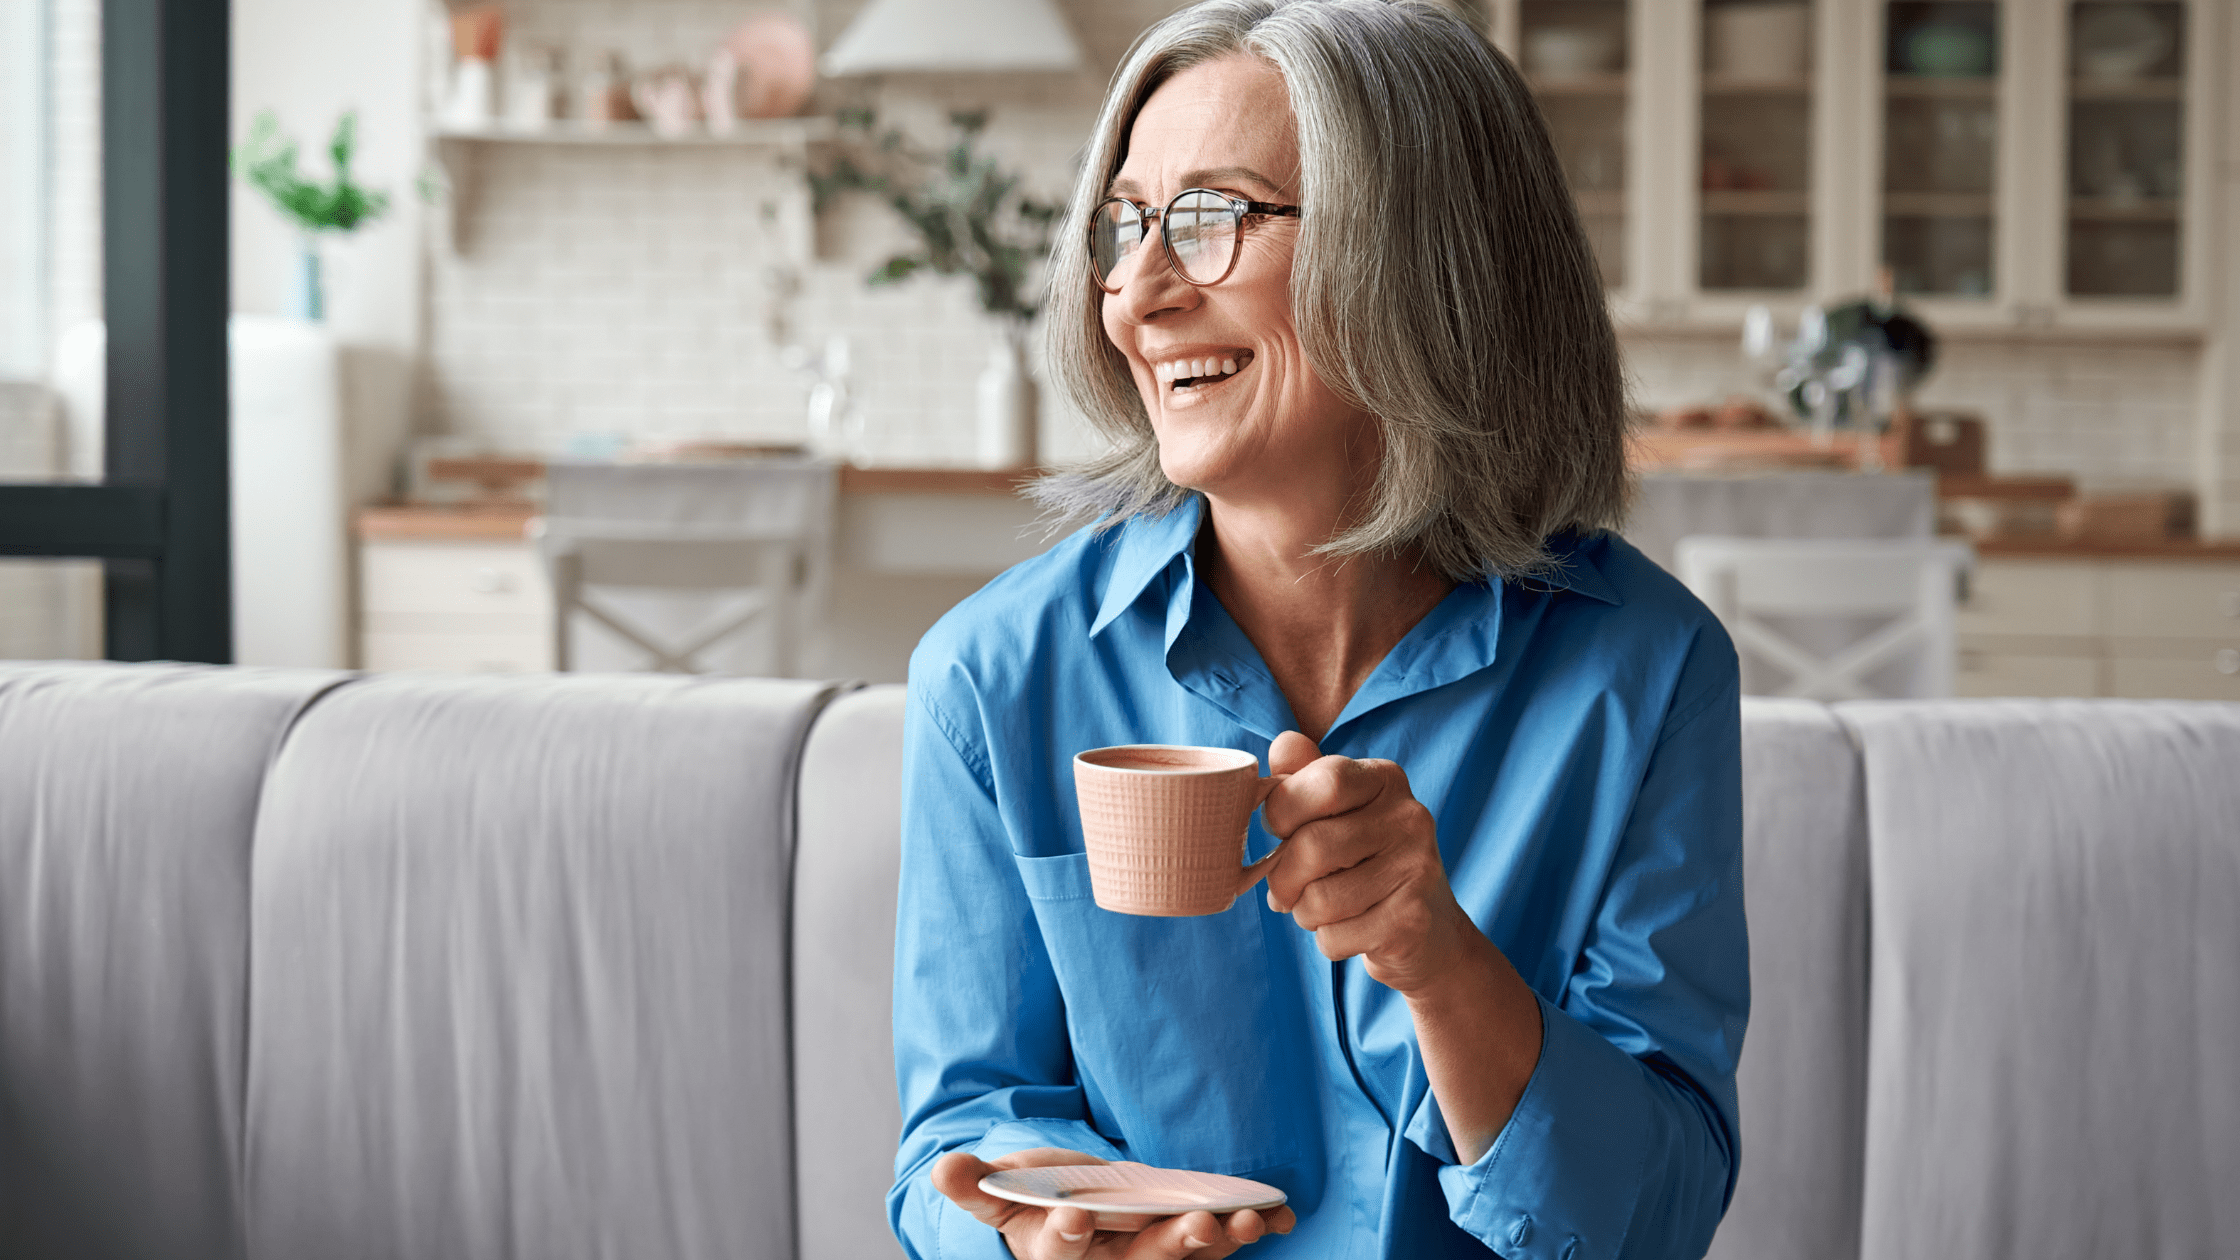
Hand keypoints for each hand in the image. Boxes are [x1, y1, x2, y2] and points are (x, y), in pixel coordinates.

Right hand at [931, 1148, 1294, 1258]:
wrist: (1070, 1211)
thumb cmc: (1035, 1200)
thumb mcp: (1001, 1193)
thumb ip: (976, 1184)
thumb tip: (941, 1167)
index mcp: (1058, 1253)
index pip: (1061, 1253)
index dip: (1067, 1237)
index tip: (1076, 1217)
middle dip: (1171, 1246)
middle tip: (1196, 1225)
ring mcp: (1152, 1255)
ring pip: (1188, 1257)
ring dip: (1220, 1240)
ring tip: (1247, 1220)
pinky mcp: (1185, 1242)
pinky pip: (1220, 1240)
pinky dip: (1248, 1229)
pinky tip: (1278, 1214)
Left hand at [1257, 731, 1486, 993]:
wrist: (1429, 930)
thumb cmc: (1365, 861)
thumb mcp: (1338, 812)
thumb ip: (1306, 777)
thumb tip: (1283, 742)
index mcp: (1386, 780)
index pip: (1323, 782)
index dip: (1283, 811)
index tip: (1281, 831)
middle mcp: (1410, 818)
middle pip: (1312, 846)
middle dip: (1283, 878)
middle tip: (1287, 889)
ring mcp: (1417, 870)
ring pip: (1319, 900)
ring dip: (1304, 913)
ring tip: (1320, 909)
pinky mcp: (1412, 921)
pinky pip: (1335, 937)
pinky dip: (1328, 940)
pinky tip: (1351, 929)